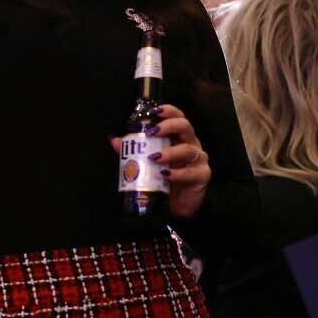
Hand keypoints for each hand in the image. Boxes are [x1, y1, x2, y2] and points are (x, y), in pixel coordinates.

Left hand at [112, 104, 212, 219]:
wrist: (176, 206)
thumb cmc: (163, 180)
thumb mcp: (146, 164)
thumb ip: (132, 151)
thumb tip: (114, 140)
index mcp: (178, 137)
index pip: (178, 117)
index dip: (168, 111)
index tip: (154, 111)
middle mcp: (191, 144)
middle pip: (185, 126)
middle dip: (168, 126)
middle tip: (153, 132)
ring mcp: (199, 159)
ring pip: (188, 149)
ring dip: (169, 152)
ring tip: (154, 158)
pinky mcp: (202, 175)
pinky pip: (190, 172)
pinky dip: (177, 174)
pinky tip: (165, 175)